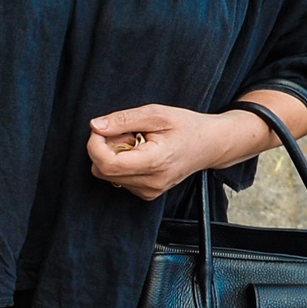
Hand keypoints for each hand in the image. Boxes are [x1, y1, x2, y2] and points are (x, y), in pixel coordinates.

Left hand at [83, 103, 276, 201]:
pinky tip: (139, 153)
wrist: (210, 145)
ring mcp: (149, 191)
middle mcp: (151, 182)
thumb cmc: (187, 127)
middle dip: (104, 148)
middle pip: (103, 171)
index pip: (107, 164)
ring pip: (108, 176)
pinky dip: (122, 164)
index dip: (95, 145)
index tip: (100, 130)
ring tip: (136, 142)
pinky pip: (119, 179)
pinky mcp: (147, 193)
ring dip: (113, 156)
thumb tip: (95, 126)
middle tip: (124, 132)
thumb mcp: (156, 114)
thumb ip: (124, 120)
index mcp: (154, 162)